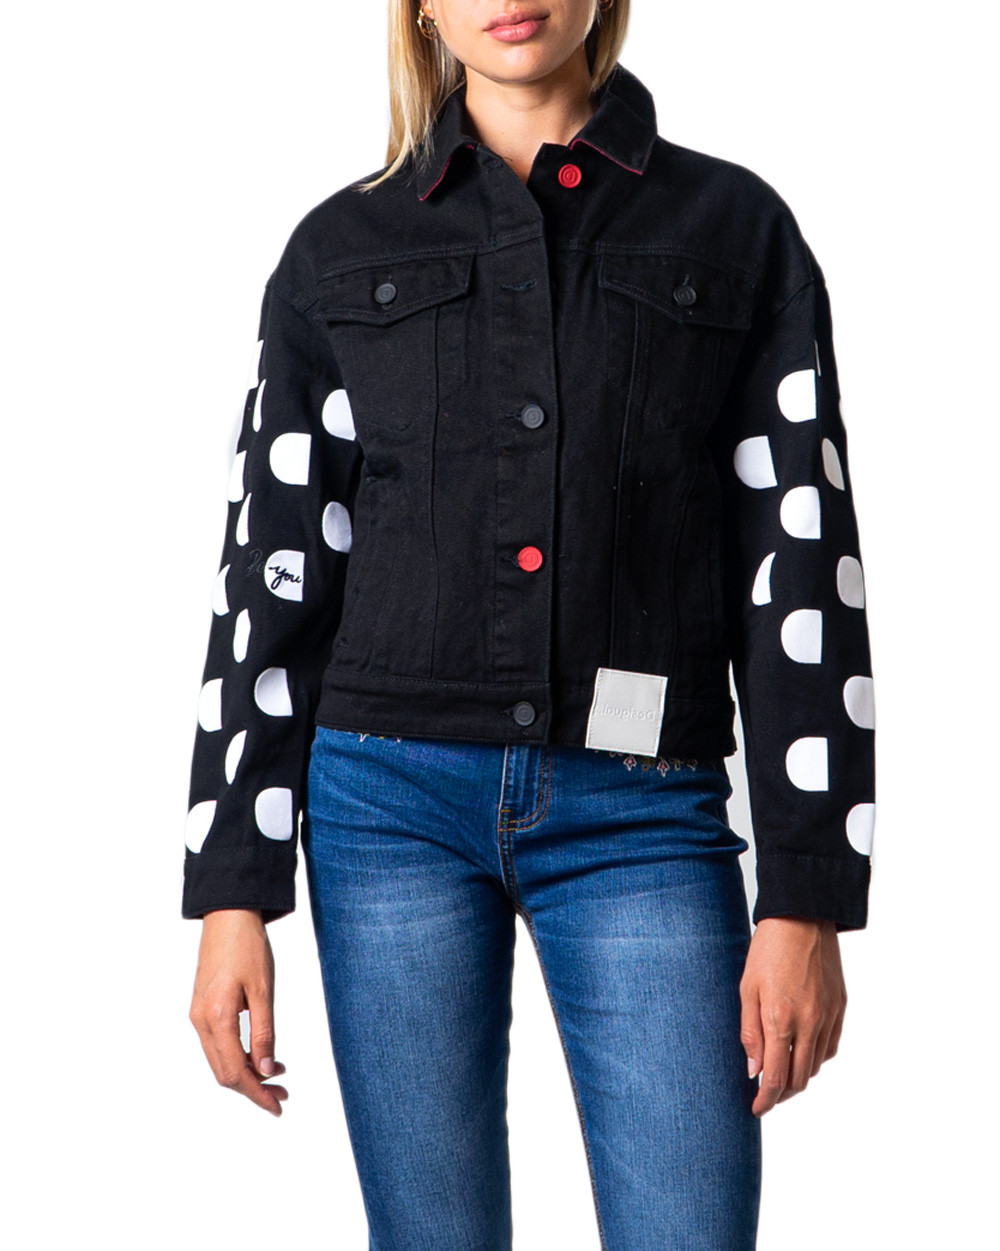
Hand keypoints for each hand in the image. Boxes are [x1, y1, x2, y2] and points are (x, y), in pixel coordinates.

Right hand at [188, 908, 288, 1115]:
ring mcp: (198, 1015)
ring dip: (247, 1073)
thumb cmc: (248, 947)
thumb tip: (269, 1070)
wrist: (228, 915)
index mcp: (217, 1017)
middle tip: (284, 1094)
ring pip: (220, 1061)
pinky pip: (218, 1044)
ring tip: (278, 1076)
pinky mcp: (202, 1008)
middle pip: (224, 1073)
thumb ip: (265, 1031)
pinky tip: (261, 1053)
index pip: (236, 1072)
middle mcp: (201, 1021)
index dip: (257, 1094)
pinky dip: (239, 1056)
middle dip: (254, 1089)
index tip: (278, 1106)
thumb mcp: (264, 989)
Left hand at [739, 916, 846, 1117]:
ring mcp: (829, 1017)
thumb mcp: (747, 988)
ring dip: (799, 1077)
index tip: (755, 1109)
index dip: (765, 1101)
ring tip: (781, 1075)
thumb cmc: (768, 949)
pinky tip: (802, 1053)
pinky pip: (830, 1047)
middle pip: (799, 1079)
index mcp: (781, 1019)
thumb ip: (749, 1032)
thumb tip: (752, 1070)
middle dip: (782, 1095)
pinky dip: (816, 1059)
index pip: (776, 1078)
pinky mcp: (841, 1008)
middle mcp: (809, 1024)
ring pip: (816, 1066)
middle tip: (766, 1096)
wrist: (803, 917)